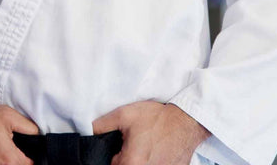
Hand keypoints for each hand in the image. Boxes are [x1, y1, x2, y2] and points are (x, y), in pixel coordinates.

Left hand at [92, 101, 210, 164]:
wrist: (187, 121)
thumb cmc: (157, 118)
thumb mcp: (124, 116)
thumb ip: (102, 126)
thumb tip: (90, 133)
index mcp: (131, 163)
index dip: (113, 157)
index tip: (120, 148)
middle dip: (126, 159)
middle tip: (135, 145)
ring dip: (140, 160)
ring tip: (147, 147)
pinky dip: (154, 161)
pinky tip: (157, 152)